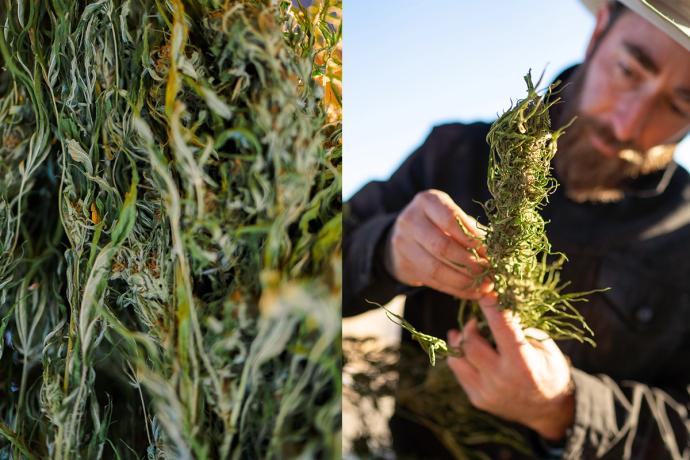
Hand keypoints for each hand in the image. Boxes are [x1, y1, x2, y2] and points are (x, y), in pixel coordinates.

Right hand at [385, 189, 490, 298]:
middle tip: (489, 272)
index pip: (450, 220)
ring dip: (464, 280)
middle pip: (442, 246)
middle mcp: (410, 220)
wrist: (405, 236)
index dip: (471, 239)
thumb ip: (472, 231)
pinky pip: (433, 282)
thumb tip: (498, 252)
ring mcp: (403, 244)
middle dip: (469, 262)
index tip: (489, 252)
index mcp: (427, 201)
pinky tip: (472, 292)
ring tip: (484, 286)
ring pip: (436, 268)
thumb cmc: (438, 224)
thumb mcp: (452, 218)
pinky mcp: (403, 265)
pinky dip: (455, 289)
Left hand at [447, 295, 574, 440]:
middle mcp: (502, 380)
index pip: (502, 327)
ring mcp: (487, 392)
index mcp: (524, 365)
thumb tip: (495, 303)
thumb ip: (520, 327)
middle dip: (471, 327)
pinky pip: (458, 370)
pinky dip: (461, 356)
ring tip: (468, 333)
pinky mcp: (477, 399)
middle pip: (470, 344)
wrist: (547, 410)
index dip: (491, 306)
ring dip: (460, 341)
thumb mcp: (544, 346)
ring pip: (457, 358)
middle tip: (476, 321)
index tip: (485, 291)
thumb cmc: (548, 369)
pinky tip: (469, 350)